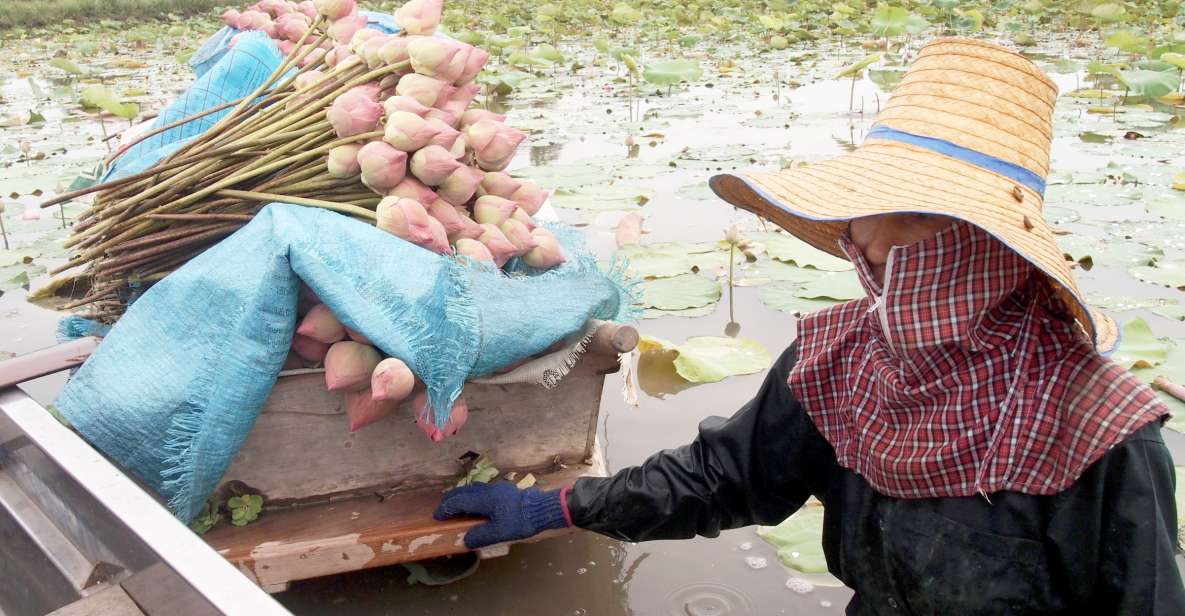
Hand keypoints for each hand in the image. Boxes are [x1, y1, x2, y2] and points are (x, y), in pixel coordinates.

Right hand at [434, 481, 570, 548]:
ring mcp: (497, 488)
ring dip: (462, 496)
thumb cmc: (520, 521)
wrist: (543, 509)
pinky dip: (472, 496)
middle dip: (451, 500)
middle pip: (464, 491)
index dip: (446, 509)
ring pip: (473, 489)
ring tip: (456, 505)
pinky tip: (475, 504)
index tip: (437, 516)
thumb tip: (466, 539)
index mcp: (484, 498)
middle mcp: (488, 490)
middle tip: (442, 509)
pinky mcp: (505, 490)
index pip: (459, 501)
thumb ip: (480, 536)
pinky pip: (482, 490)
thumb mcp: (499, 532)